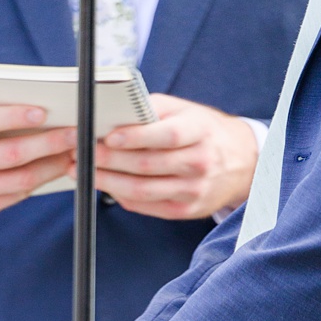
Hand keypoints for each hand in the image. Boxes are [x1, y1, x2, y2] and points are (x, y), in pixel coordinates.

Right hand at [0, 79, 75, 224]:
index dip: (14, 117)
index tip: (44, 111)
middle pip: (8, 155)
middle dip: (48, 143)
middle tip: (76, 131)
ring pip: (16, 181)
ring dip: (50, 166)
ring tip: (72, 151)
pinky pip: (11, 198)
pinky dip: (35, 184)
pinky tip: (52, 168)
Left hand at [96, 96, 259, 219]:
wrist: (240, 161)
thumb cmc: (202, 131)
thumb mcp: (184, 110)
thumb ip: (151, 110)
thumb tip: (111, 113)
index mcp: (200, 131)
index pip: (168, 135)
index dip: (136, 137)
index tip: (108, 135)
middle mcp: (200, 161)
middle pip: (147, 165)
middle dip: (108, 160)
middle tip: (80, 153)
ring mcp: (193, 189)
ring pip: (141, 190)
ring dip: (106, 182)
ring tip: (82, 171)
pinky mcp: (185, 210)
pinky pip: (144, 205)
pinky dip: (119, 195)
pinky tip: (104, 185)